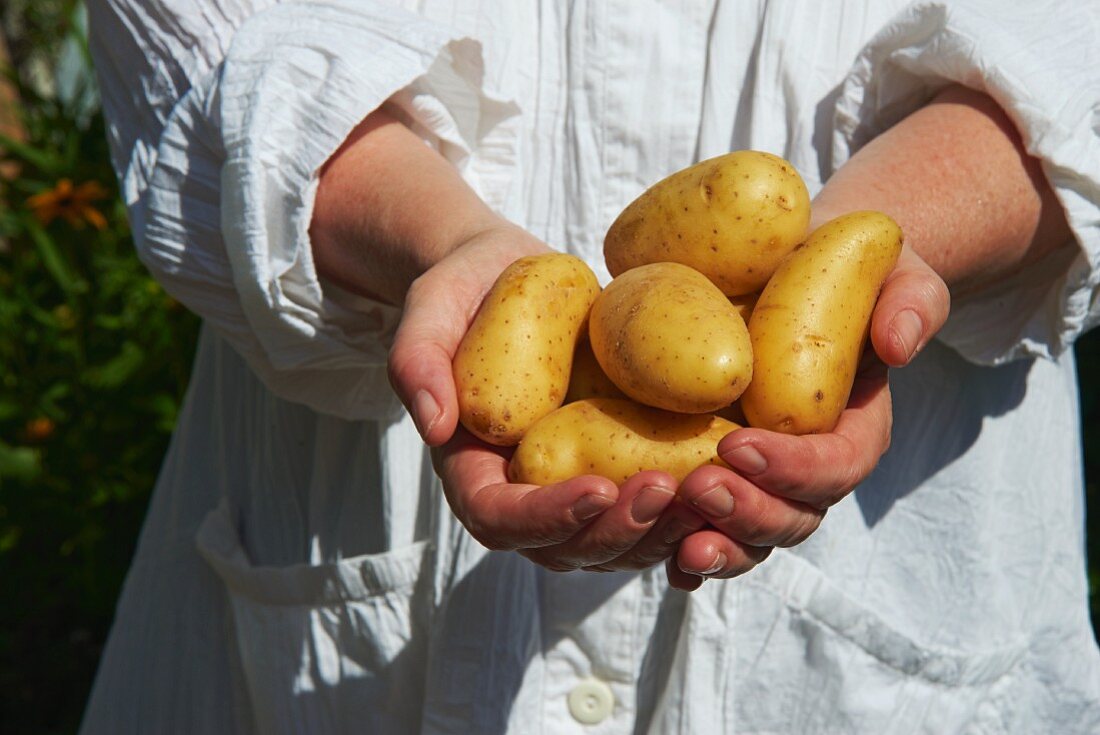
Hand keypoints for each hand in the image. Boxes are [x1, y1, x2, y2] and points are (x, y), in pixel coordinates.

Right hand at [390, 225, 705, 570]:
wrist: (507, 275)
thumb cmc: (464, 290)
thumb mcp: (430, 307)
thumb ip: (416, 360)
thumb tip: (433, 424)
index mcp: (473, 469)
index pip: (499, 519)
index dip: (546, 518)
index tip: (597, 487)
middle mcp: (525, 492)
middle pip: (566, 546)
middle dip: (619, 531)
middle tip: (668, 488)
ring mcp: (573, 484)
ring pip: (618, 541)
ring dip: (664, 531)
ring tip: (710, 493)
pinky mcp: (616, 465)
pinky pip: (653, 506)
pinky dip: (690, 508)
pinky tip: (731, 482)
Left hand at [666, 246, 949, 590]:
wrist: (784, 263)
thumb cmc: (841, 268)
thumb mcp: (890, 271)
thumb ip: (909, 301)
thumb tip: (898, 344)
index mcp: (853, 428)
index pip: (836, 466)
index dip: (794, 468)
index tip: (738, 444)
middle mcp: (807, 466)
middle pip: (791, 516)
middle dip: (748, 513)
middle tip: (699, 486)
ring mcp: (759, 480)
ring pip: (748, 538)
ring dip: (718, 546)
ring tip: (680, 541)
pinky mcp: (714, 474)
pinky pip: (702, 528)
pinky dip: (682, 551)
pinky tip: (662, 563)